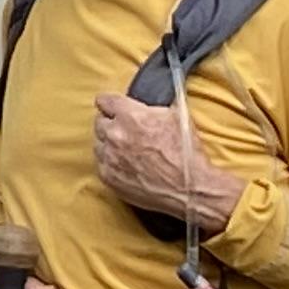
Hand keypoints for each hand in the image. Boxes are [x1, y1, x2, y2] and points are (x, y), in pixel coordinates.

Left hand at [90, 93, 242, 230]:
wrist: (189, 188)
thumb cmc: (187, 152)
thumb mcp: (178, 116)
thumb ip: (155, 106)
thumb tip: (148, 101)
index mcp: (130, 116)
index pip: (104, 100)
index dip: (112, 104)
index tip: (115, 108)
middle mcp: (114, 135)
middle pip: (99, 122)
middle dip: (112, 124)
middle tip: (128, 131)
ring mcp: (109, 157)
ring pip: (99, 143)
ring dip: (110, 144)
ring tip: (129, 150)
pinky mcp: (108, 177)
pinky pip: (101, 164)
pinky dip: (111, 163)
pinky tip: (128, 165)